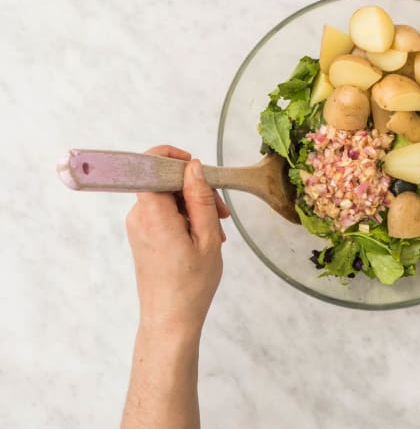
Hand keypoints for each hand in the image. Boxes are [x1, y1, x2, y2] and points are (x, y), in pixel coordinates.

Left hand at [125, 145, 229, 336]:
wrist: (170, 320)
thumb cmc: (190, 285)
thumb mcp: (206, 237)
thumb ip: (199, 197)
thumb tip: (193, 167)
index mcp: (152, 213)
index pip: (148, 165)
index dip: (172, 158)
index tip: (196, 167)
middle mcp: (138, 216)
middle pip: (165, 182)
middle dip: (195, 189)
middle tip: (220, 212)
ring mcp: (138, 226)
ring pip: (167, 199)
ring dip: (194, 207)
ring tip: (215, 232)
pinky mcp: (142, 236)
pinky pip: (164, 214)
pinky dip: (185, 219)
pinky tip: (203, 238)